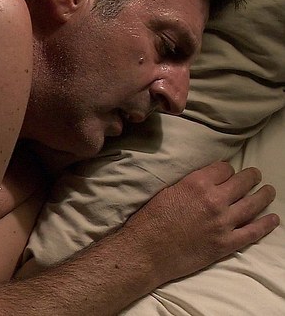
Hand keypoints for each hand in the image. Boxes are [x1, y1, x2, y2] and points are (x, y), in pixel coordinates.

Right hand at [123, 161, 278, 285]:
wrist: (146, 251)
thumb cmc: (150, 221)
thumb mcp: (167, 192)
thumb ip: (189, 185)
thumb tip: (205, 183)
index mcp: (196, 184)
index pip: (224, 168)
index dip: (226, 169)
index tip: (226, 173)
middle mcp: (214, 200)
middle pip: (243, 182)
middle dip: (251, 176)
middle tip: (255, 175)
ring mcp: (223, 223)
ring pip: (254, 204)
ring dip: (264, 195)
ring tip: (269, 191)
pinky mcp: (226, 244)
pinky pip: (253, 232)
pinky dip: (266, 224)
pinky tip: (272, 219)